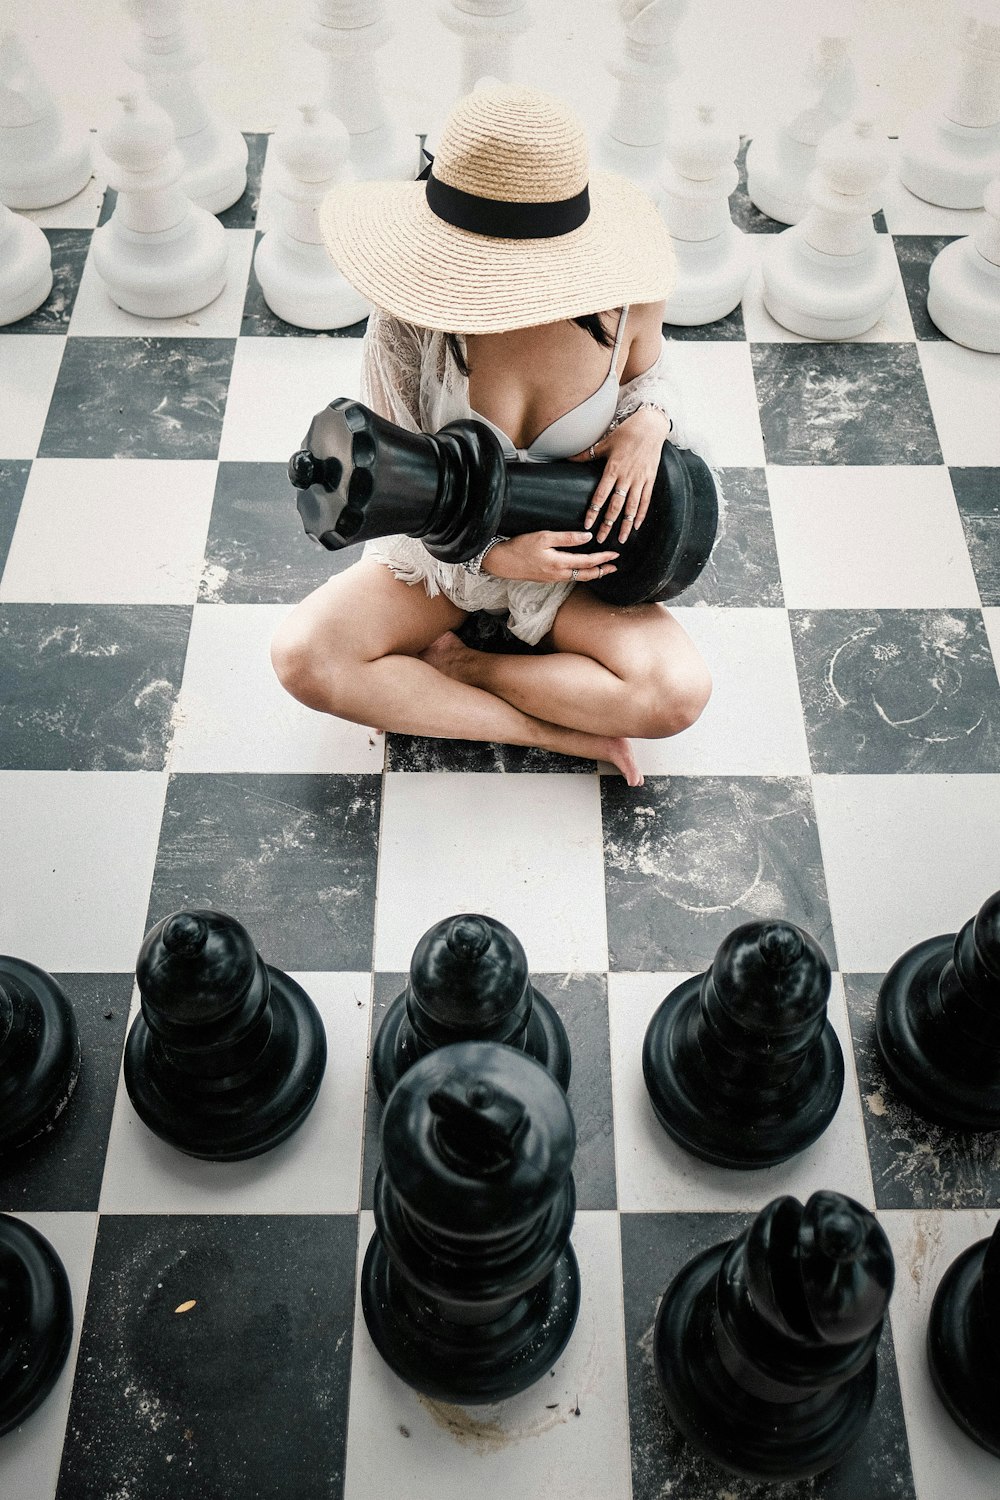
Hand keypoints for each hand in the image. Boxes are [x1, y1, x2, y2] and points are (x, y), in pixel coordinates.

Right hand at [482, 530, 618, 583]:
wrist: (503, 562)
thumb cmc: (521, 547)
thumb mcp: (544, 537)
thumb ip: (567, 538)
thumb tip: (587, 537)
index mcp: (559, 563)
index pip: (587, 562)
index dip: (603, 558)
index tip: (614, 554)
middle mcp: (559, 574)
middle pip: (586, 575)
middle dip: (602, 571)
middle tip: (614, 567)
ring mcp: (553, 578)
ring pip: (578, 578)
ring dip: (592, 574)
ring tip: (603, 569)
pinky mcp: (548, 578)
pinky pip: (570, 578)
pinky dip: (580, 574)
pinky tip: (582, 570)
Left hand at [568, 405, 672, 543]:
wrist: (650, 426)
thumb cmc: (625, 433)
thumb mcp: (604, 443)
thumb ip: (586, 454)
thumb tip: (567, 458)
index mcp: (613, 469)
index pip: (601, 495)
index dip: (594, 512)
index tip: (588, 525)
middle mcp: (627, 477)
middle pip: (616, 506)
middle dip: (608, 524)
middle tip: (601, 539)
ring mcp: (640, 479)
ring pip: (632, 507)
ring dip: (625, 525)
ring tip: (621, 539)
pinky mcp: (650, 479)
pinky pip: (645, 500)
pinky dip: (641, 514)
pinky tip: (635, 525)